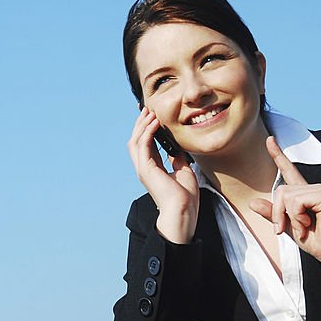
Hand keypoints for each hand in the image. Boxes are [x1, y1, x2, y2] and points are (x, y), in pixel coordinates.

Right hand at [127, 107, 198, 243]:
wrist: (183, 211)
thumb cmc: (185, 196)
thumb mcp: (183, 170)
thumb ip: (177, 159)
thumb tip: (177, 148)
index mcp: (152, 169)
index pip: (146, 144)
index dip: (147, 129)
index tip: (152, 116)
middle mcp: (144, 168)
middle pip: (136, 140)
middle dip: (141, 123)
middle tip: (147, 109)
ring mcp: (143, 168)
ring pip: (135, 141)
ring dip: (142, 125)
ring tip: (149, 112)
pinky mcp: (146, 169)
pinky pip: (142, 145)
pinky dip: (147, 132)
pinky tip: (154, 122)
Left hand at [247, 136, 320, 264]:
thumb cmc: (315, 240)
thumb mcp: (287, 227)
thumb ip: (272, 214)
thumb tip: (252, 203)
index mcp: (303, 194)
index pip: (288, 170)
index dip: (278, 155)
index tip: (269, 139)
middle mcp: (312, 188)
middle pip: (280, 191)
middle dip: (278, 214)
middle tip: (287, 229)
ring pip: (287, 196)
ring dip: (290, 218)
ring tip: (303, 228)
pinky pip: (297, 202)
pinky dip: (297, 217)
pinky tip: (308, 224)